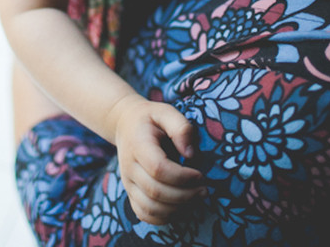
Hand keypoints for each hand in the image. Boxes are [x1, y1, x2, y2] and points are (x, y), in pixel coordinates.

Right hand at [110, 96, 204, 224]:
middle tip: (205, 190)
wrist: (124, 125)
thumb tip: (191, 154)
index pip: (158, 169)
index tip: (201, 175)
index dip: (182, 177)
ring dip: (177, 209)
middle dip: (185, 196)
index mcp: (138, 145)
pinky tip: (181, 208)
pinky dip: (164, 218)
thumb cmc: (150, 119)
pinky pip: (144, 214)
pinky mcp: (131, 193)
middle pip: (155, 192)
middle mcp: (129, 167)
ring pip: (150, 208)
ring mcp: (128, 183)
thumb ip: (181, 128)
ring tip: (195, 199)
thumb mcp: (166, 111)